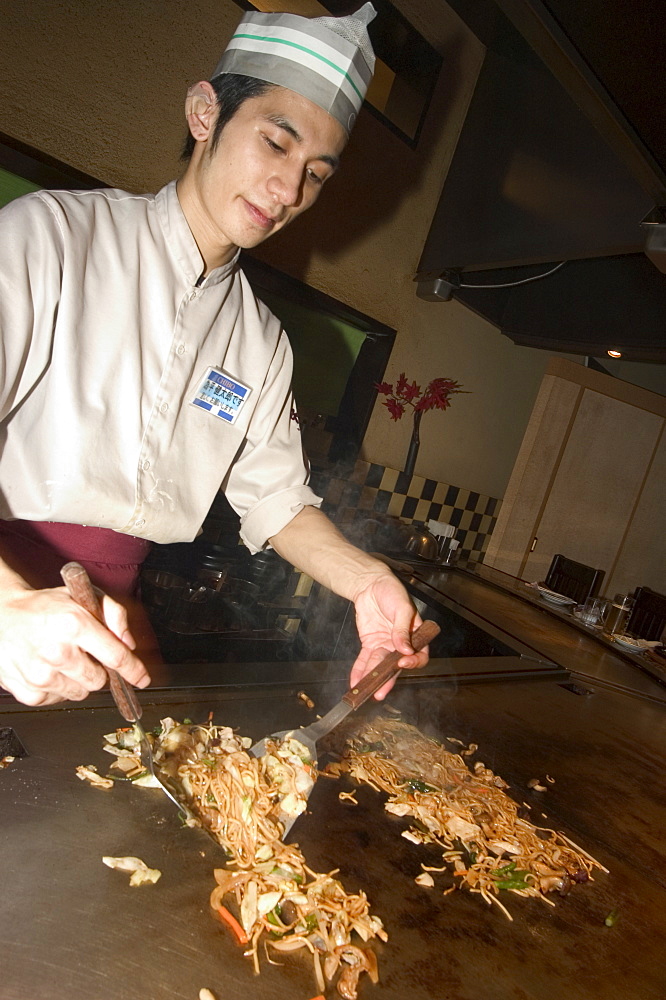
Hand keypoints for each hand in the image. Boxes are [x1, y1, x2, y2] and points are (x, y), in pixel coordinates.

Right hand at [0, 584, 150, 705]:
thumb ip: (113, 613)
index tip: (142, 679)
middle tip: (84, 655)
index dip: (134, 670)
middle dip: (98, 670)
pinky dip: (58, 688)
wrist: (1, 615)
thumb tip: (128, 644)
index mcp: (74, 623)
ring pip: (79, 693)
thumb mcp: (82, 596)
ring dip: (78, 680)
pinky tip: (47, 669)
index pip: (115, 656)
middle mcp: (57, 650)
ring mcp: (40, 674)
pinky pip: (58, 700)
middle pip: (99, 680)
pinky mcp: (27, 690)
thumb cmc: (45, 607)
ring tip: (62, 660)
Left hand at [349, 571, 428, 698]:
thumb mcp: (402, 607)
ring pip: (380, 666)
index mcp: (416, 635)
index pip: (419, 654)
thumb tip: (405, 649)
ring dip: (372, 678)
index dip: (413, 662)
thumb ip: (403, 628)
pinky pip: (365, 660)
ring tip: (364, 690)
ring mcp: (385, 645)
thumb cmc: (391, 590)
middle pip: (397, 666)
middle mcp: (401, 644)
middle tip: (380, 691)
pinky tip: (355, 681)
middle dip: (388, 679)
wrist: (370, 584)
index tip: (403, 662)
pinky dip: (360, 670)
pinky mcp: (370, 644)